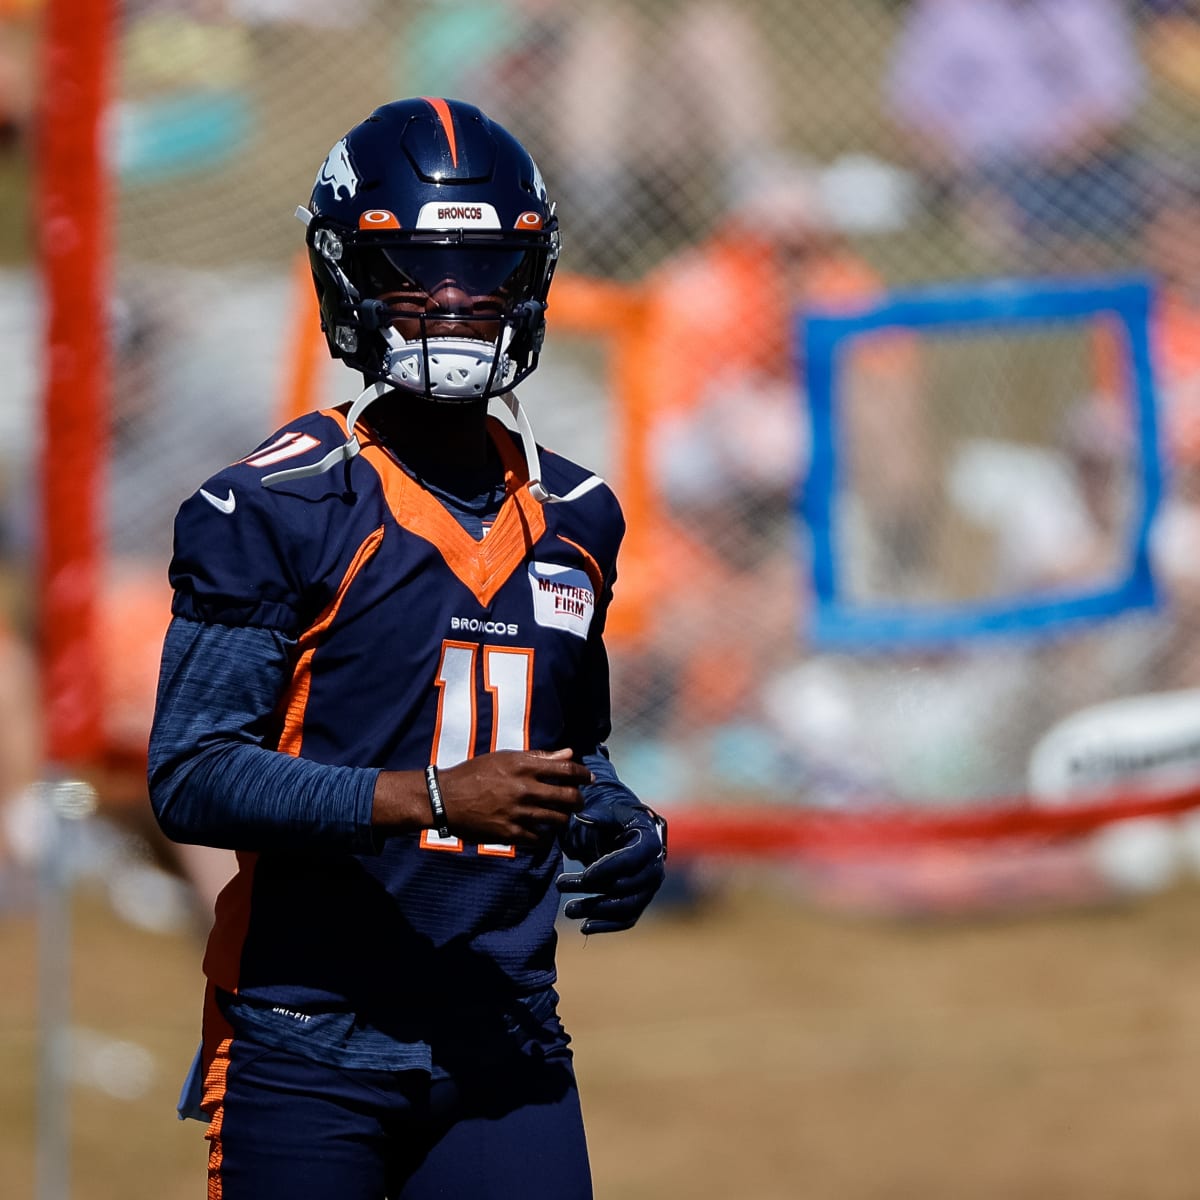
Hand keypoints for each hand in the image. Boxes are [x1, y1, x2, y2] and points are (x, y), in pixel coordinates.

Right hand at [436, 748, 588, 845]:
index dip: (583, 775)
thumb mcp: (505, 758)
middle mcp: (524, 789)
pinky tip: (542, 831)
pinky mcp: (510, 833)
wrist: (446, 798)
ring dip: (564, 818)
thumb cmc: (475, 773)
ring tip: (560, 816)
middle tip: (578, 801)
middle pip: (568, 797)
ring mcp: (518, 813)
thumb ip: (539, 757)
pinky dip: (545, 836)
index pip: (566, 770)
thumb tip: (568, 753)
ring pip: (558, 819)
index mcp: (524, 766)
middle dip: (579, 800)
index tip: (589, 778)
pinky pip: (540, 838)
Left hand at [557, 797, 666, 933]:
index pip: (631, 860)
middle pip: (625, 885)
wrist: (628, 835)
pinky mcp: (640, 902)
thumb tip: (582, 816)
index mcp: (649, 842)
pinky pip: (627, 919)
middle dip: (592, 888)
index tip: (585, 875)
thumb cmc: (617, 821)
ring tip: (568, 909)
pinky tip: (584, 927)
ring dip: (596, 910)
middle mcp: (655, 868)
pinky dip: (607, 925)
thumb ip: (598, 816)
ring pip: (626, 906)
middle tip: (560, 884)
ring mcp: (649, 889)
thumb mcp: (609, 813)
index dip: (608, 868)